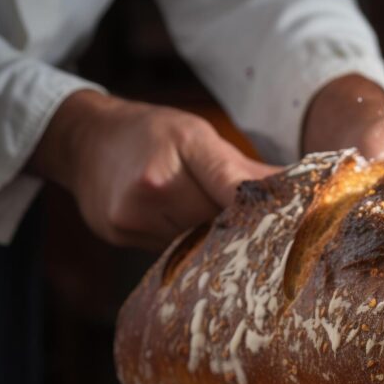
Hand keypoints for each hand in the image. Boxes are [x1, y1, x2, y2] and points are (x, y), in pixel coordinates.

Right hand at [28, 90, 278, 250]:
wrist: (84, 139)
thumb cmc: (151, 133)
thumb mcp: (197, 135)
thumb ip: (243, 168)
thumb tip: (299, 189)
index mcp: (181, 153)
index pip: (236, 193)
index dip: (268, 212)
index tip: (296, 226)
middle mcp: (153, 189)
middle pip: (218, 224)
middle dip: (242, 226)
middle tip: (262, 230)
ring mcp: (132, 216)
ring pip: (195, 242)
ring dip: (213, 239)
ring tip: (218, 226)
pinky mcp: (119, 235)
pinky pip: (169, 249)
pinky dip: (185, 245)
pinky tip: (184, 231)